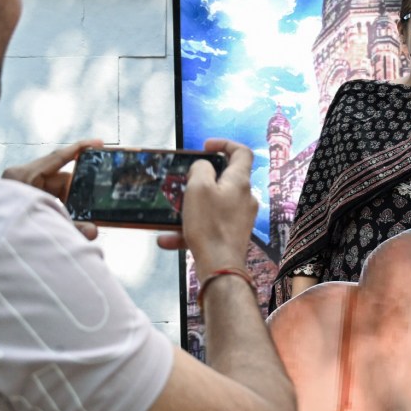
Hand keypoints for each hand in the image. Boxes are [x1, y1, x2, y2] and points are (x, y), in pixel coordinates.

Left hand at [3, 138, 100, 239]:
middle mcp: (21, 177)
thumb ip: (71, 228)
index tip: (99, 143)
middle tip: (99, 197)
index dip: (80, 149)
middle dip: (78, 189)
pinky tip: (70, 216)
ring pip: (53, 187)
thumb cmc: (10, 231)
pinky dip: (58, 205)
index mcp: (24, 176)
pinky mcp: (19, 195)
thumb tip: (94, 232)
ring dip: (69, 201)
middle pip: (58, 177)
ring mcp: (19, 185)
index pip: (57, 157)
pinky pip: (45, 195)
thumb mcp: (45, 225)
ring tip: (86, 214)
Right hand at [161, 138, 258, 269]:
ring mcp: (239, 218)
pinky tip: (166, 239)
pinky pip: (207, 226)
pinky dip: (188, 230)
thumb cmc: (210, 225)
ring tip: (170, 214)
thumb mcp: (198, 188)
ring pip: (212, 205)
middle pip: (224, 179)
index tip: (205, 146)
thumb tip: (203, 166)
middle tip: (184, 182)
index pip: (241, 152)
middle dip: (200, 180)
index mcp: (239, 181)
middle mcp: (244, 198)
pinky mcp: (230, 236)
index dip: (225, 144)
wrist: (220, 267)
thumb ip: (200, 169)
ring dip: (189, 208)